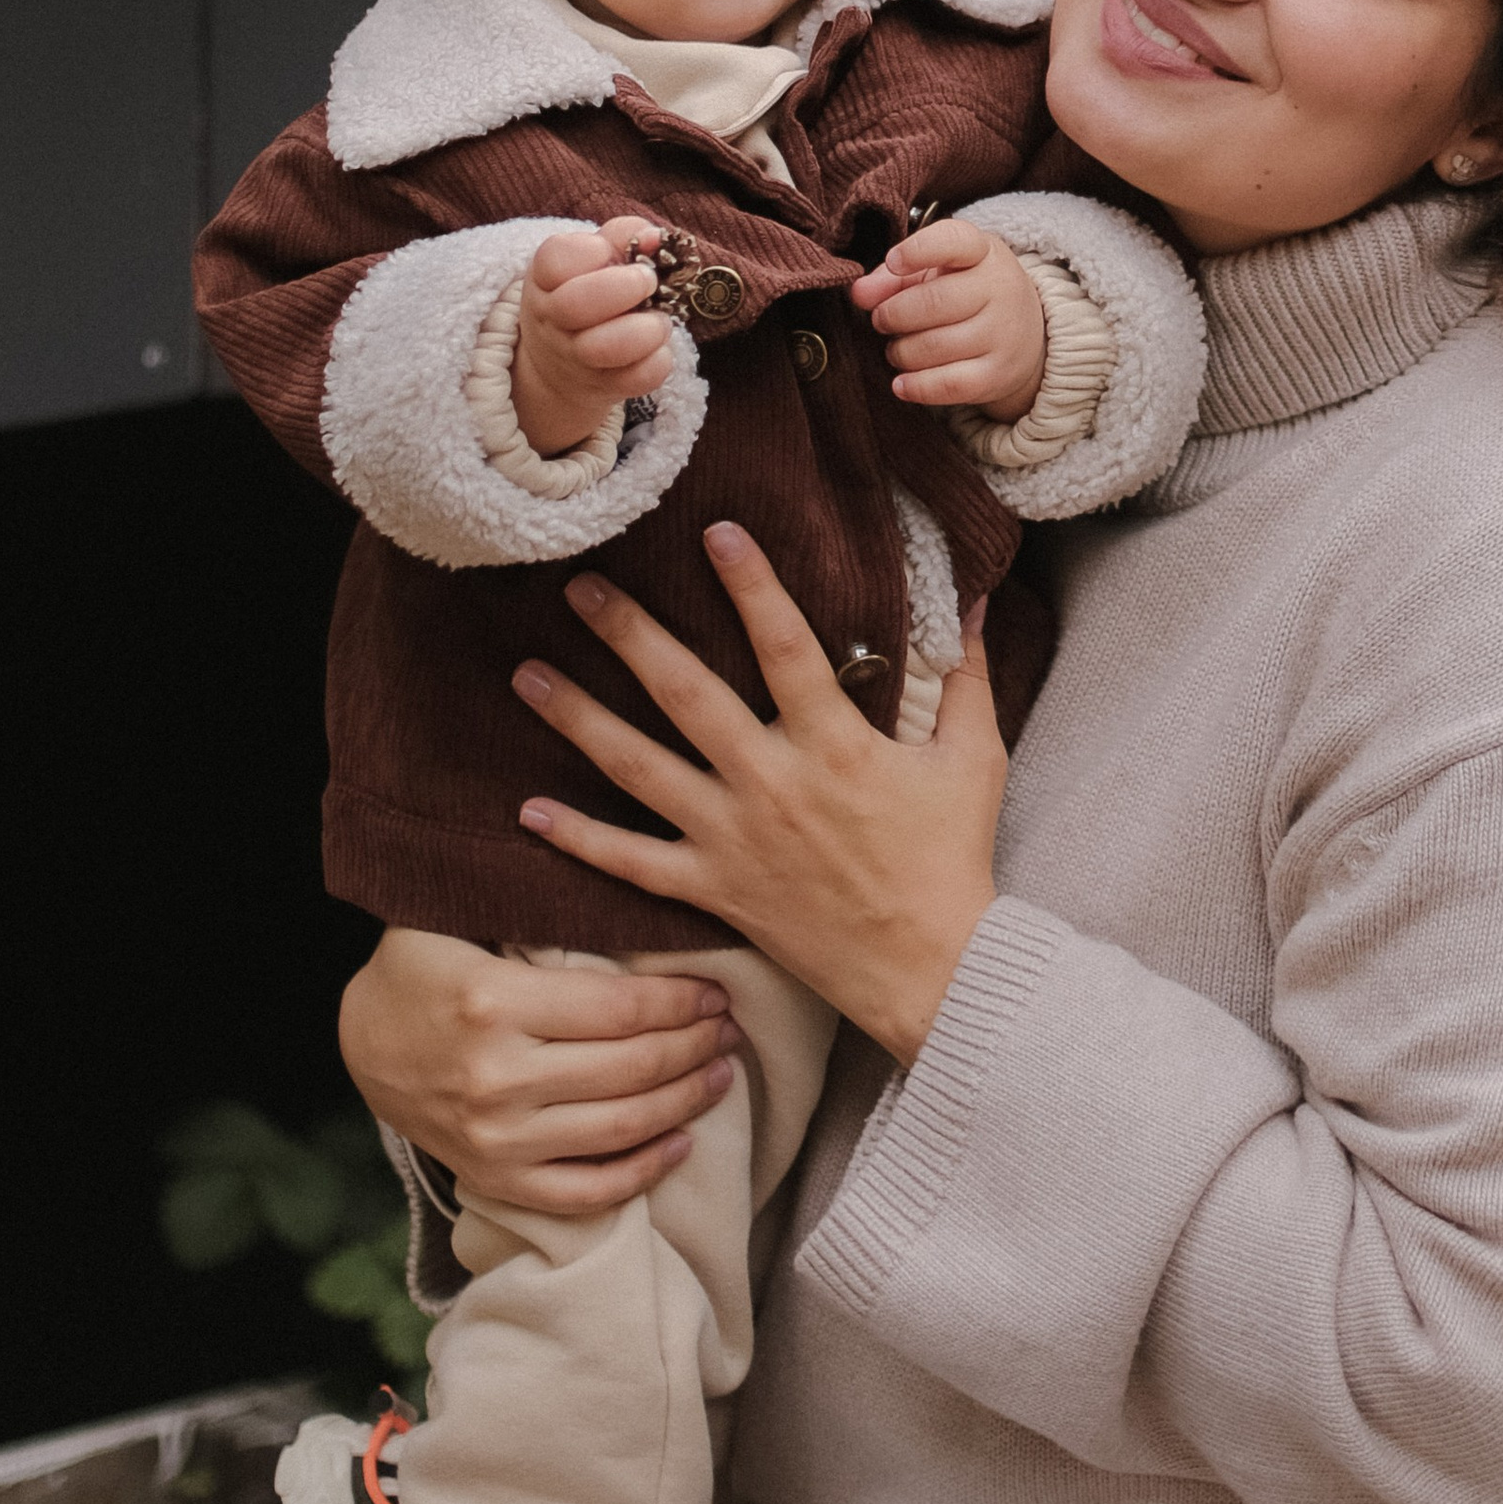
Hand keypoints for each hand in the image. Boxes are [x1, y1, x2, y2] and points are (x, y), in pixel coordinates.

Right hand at [338, 925, 743, 1220]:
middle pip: (631, 1068)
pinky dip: (641, 1172)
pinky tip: (680, 1143)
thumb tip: (616, 861)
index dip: (681, 1002)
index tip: (717, 991)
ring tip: (720, 1074)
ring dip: (684, 1102)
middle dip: (694, 1047)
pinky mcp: (496, 1180)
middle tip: (729, 1029)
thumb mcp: (457, 917)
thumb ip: (527, 901)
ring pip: (619, 1130)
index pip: (619, 1009)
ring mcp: (496, 1139)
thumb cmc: (423, 967)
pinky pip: (584, 1191)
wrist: (359, 1044)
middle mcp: (497, 1078)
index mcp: (494, 1002)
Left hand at [511, 525, 1006, 1064]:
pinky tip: (529, 810)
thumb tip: (976, 599)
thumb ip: (967, 675)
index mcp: (836, 745)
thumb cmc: (952, 861)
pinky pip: (634, 863)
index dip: (752, 586)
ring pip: (640, 770)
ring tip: (527, 675)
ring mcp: (734, 840)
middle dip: (630, 636)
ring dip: (580, 719)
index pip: (786, 646)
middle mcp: (772, 785)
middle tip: (580, 587)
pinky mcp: (715, 890)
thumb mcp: (973, 760)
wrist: (933, 970)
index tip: (716, 533)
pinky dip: (580, 839)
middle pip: (687, 697)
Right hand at [512, 215, 670, 456]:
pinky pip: (635, 379)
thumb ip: (625, 234)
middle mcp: (553, 318)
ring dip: (645, 330)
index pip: (556, 259)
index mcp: (546, 277)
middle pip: (574, 305)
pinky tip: (659, 349)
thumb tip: (656, 237)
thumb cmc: (588, 289)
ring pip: (602, 349)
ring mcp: (575, 357)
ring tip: (659, 320)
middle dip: (624, 288)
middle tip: (648, 281)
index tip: (610, 252)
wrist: (563, 359)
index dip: (591, 251)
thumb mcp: (594, 253)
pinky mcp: (603, 386)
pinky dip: (657, 362)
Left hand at [848, 218, 1046, 419]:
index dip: (918, 251)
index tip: (893, 262)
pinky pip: (947, 385)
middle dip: (892, 315)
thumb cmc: (969, 294)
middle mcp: (1000, 288)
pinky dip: (916, 386)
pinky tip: (902, 382)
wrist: (1030, 335)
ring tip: (898, 349)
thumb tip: (859, 293)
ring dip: (900, 352)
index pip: (953, 241)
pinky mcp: (997, 374)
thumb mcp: (939, 271)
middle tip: (882, 320)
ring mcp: (1003, 333)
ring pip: (932, 347)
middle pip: (932, 302)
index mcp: (983, 252)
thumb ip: (894, 277)